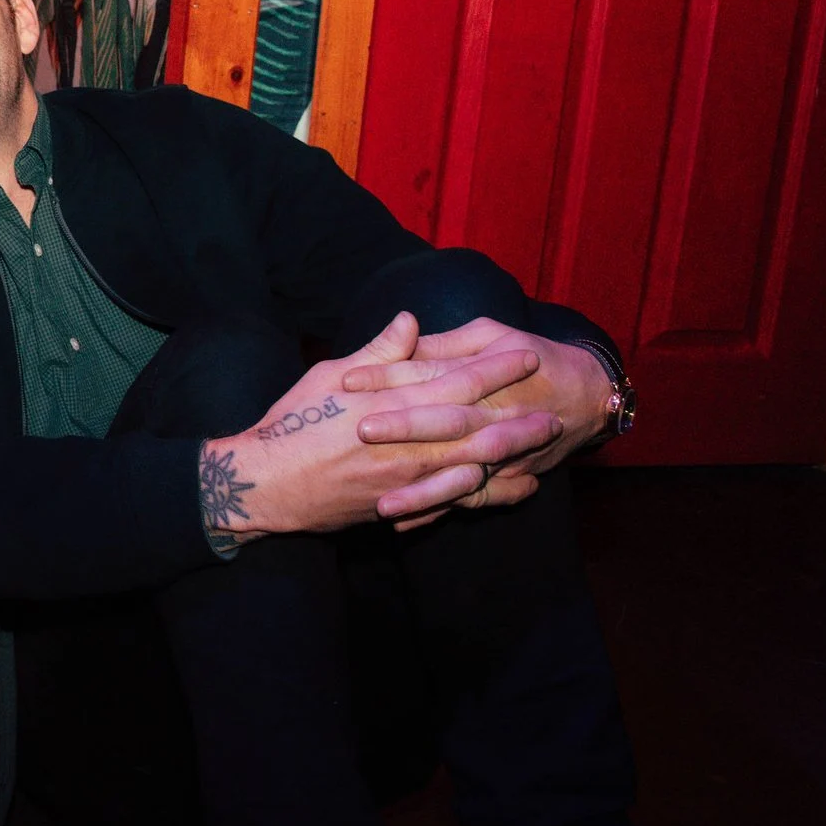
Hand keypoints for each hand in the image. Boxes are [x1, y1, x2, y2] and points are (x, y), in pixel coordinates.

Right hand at [199, 315, 563, 547]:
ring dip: (515, 458)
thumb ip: (377, 352)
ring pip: (475, 468)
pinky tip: (516, 488)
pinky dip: (491, 494)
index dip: (496, 369)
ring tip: (546, 449)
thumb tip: (410, 321)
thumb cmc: (292, 423)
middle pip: (477, 429)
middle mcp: (406, 444)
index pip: (456, 382)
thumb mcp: (329, 377)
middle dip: (520, 419)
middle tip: (558, 411)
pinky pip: (456, 501)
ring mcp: (407, 480)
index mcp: (390, 405)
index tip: (527, 354)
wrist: (268, 484)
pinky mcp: (401, 505)